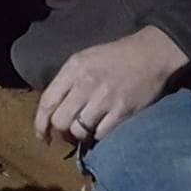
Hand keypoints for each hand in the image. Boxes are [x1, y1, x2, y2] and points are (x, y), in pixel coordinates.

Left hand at [34, 26, 188, 144]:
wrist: (150, 54)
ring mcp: (104, 98)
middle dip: (60, 132)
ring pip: (78, 131)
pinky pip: (100, 134)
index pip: (47, 102)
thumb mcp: (85, 58)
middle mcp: (85, 83)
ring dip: (79, 136)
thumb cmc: (115, 56)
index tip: (42, 135)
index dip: (40, 123)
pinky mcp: (121, 111)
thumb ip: (68, 80)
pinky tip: (100, 129)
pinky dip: (97, 136)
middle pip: (60, 121)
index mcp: (73, 68)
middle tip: (66, 134)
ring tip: (84, 131)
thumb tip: (53, 108)